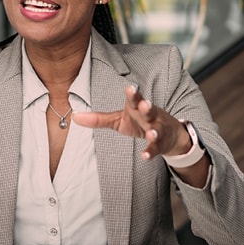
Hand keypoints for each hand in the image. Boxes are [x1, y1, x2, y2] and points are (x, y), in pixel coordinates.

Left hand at [71, 85, 191, 160]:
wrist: (169, 134)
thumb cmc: (139, 123)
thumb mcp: (119, 120)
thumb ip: (98, 119)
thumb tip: (74, 116)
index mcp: (137, 108)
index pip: (135, 99)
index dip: (133, 94)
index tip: (130, 88)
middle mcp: (149, 116)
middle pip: (148, 109)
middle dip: (146, 106)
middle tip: (144, 103)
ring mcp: (157, 129)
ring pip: (156, 129)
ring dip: (153, 131)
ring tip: (150, 133)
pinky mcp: (161, 144)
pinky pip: (156, 148)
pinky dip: (151, 152)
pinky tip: (145, 156)